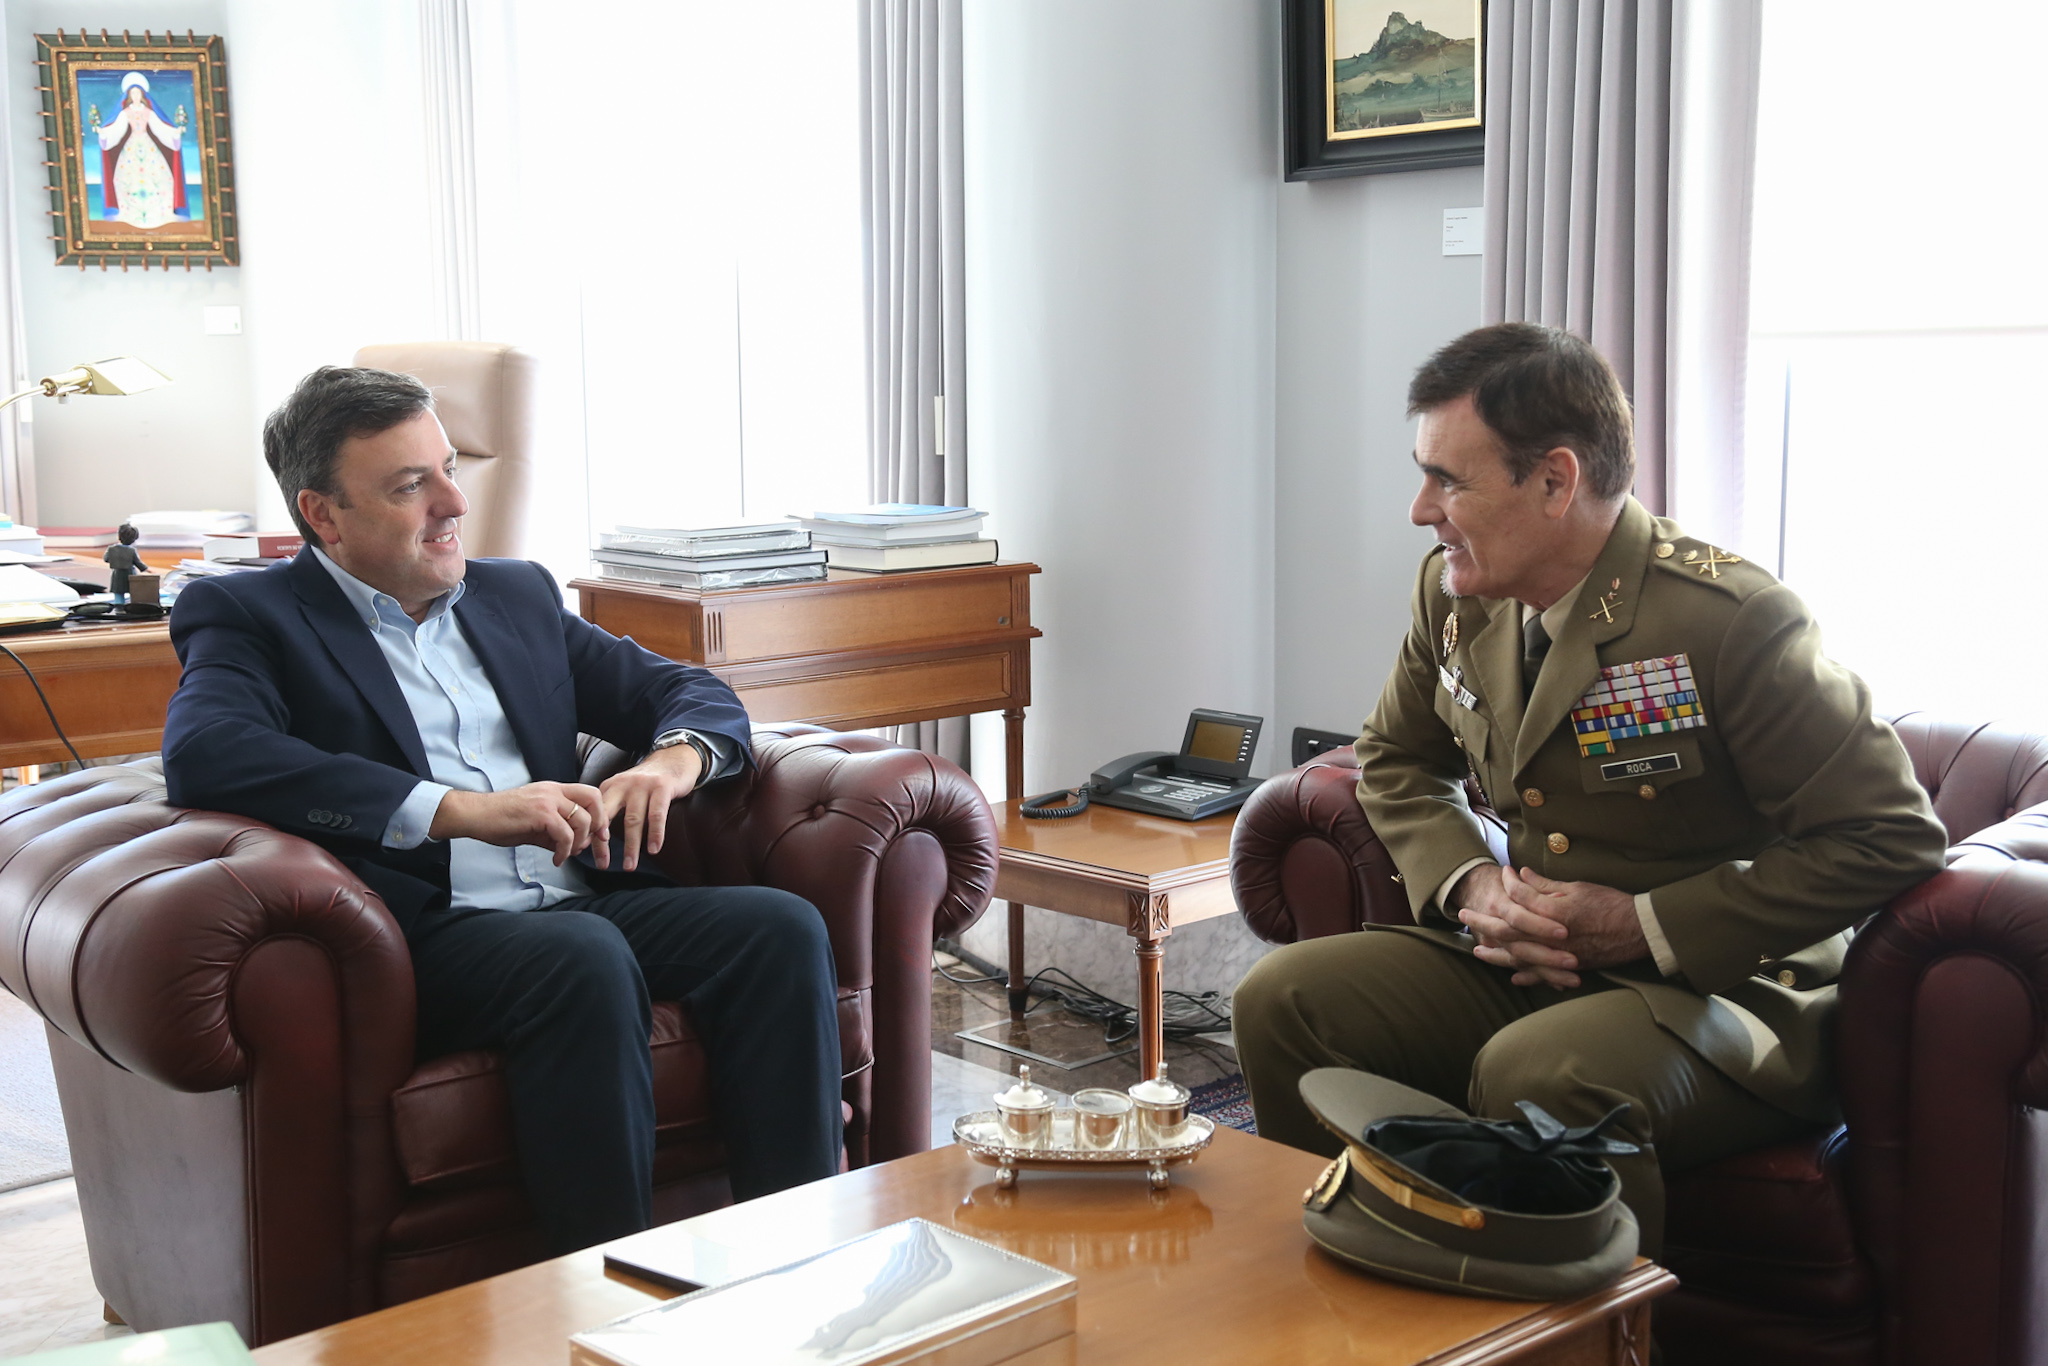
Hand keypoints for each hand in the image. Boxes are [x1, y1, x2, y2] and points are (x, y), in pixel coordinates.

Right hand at [430, 781, 606, 866]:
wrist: (475, 815)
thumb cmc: (500, 819)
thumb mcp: (533, 823)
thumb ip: (554, 832)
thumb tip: (574, 847)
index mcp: (553, 789)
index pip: (589, 792)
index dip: (599, 813)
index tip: (599, 834)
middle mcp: (553, 791)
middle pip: (593, 799)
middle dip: (599, 823)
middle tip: (595, 843)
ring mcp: (547, 800)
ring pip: (581, 820)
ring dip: (580, 842)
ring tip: (568, 854)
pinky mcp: (540, 814)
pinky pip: (565, 835)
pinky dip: (565, 851)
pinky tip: (557, 859)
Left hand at [596, 741, 704, 871]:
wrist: (674, 758)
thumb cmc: (649, 782)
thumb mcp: (625, 790)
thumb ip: (612, 808)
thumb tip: (595, 839)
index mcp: (609, 787)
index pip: (595, 815)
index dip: (591, 837)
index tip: (588, 856)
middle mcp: (623, 784)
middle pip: (607, 817)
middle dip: (603, 843)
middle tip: (602, 865)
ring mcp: (642, 785)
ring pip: (632, 820)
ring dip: (631, 846)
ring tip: (629, 866)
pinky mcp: (662, 787)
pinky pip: (657, 814)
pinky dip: (655, 834)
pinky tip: (654, 849)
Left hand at [1456, 865, 1645, 989]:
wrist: (1640, 930)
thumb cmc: (1611, 904)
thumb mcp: (1577, 888)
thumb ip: (1545, 886)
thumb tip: (1520, 874)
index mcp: (1552, 913)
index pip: (1519, 899)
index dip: (1507, 885)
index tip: (1502, 874)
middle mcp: (1551, 937)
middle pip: (1508, 931)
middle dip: (1483, 922)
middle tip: (1462, 915)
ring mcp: (1559, 954)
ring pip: (1520, 956)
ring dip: (1496, 953)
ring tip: (1477, 949)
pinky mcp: (1570, 967)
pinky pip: (1543, 975)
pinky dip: (1527, 976)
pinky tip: (1513, 976)